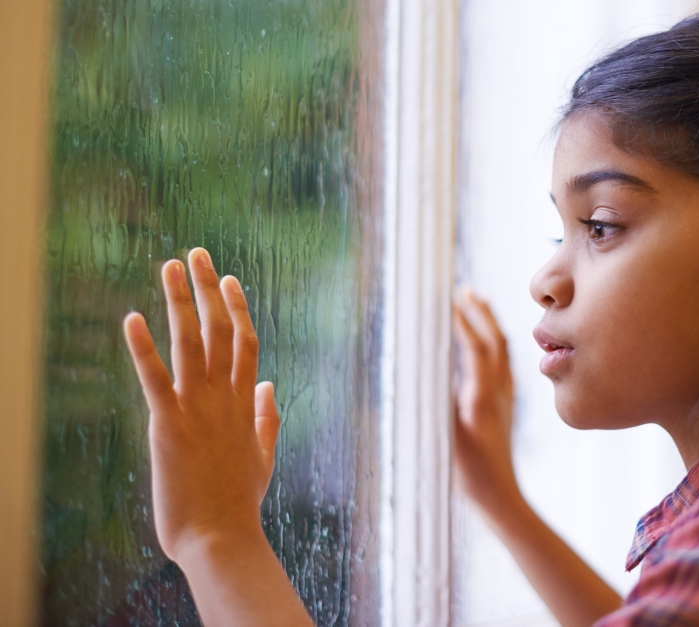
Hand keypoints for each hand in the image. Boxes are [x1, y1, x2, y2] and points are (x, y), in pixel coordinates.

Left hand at [122, 247, 279, 562]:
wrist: (223, 538)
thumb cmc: (239, 505)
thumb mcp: (263, 457)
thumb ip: (268, 418)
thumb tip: (271, 385)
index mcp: (245, 405)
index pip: (245, 343)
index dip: (237, 308)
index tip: (229, 279)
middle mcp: (225, 399)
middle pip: (221, 330)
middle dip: (209, 289)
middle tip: (197, 254)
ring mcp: (198, 409)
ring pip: (192, 342)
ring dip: (182, 301)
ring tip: (170, 266)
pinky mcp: (169, 424)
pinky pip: (155, 378)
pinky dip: (142, 347)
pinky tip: (131, 318)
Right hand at [452, 288, 521, 519]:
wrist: (501, 496)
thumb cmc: (472, 474)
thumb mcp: (450, 440)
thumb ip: (442, 408)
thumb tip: (431, 375)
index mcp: (484, 397)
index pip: (477, 349)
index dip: (464, 323)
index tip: (451, 300)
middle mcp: (499, 392)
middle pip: (496, 341)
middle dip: (482, 313)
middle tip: (465, 290)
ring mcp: (505, 398)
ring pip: (503, 352)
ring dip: (490, 325)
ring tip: (477, 305)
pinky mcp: (504, 406)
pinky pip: (503, 365)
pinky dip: (494, 344)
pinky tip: (486, 344)